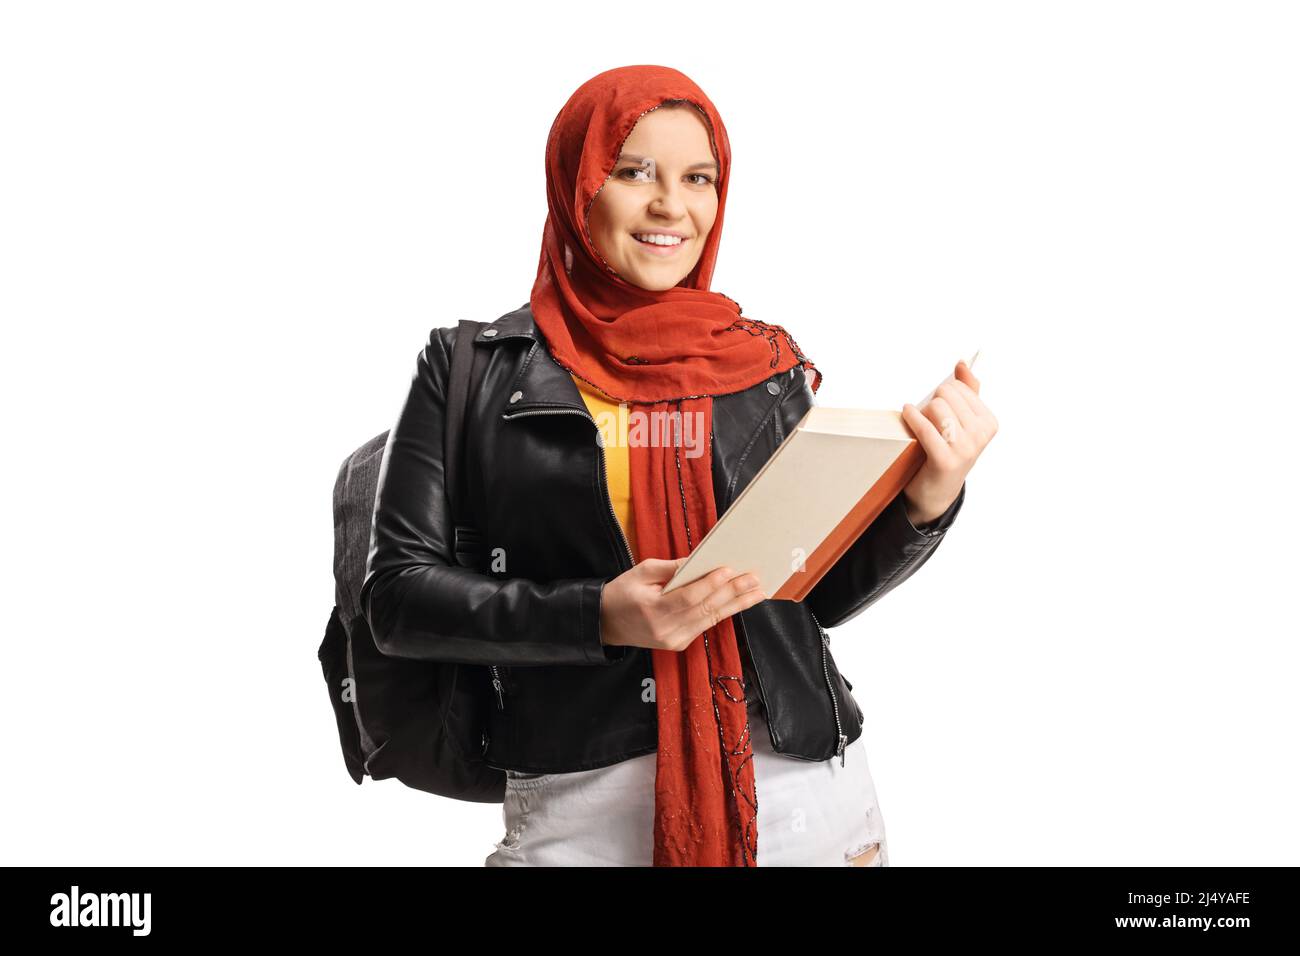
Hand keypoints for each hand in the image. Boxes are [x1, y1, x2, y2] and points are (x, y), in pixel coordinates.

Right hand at [599, 558, 765, 651]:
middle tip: (754, 579)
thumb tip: (699, 561)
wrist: (605, 623)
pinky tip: (740, 602)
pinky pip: (705, 625)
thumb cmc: (621, 593)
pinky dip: (724, 612)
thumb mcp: (640, 572)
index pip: (687, 597)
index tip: (729, 570)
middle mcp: (665, 629)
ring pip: (711, 619)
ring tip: (757, 591)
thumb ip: (670, 568)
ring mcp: (674, 640)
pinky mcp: (679, 644)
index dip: (710, 584)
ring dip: (736, 604)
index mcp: (652, 610)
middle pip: (705, 609)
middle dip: (732, 593)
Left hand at [900, 359, 997, 523]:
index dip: (942, 395)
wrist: (936, 490)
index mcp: (989, 423)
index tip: (939, 412)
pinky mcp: (945, 460)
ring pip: (936, 407)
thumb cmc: (946, 449)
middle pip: (946, 394)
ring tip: (920, 425)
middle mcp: (981, 435)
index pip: (959, 387)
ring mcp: (965, 448)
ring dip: (921, 412)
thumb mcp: (960, 421)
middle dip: (931, 402)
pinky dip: (912, 417)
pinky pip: (925, 428)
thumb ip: (966, 391)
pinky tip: (906, 414)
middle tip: (926, 420)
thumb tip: (963, 363)